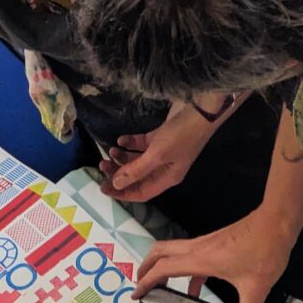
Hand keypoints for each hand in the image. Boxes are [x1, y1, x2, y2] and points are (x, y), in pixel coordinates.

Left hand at [99, 101, 213, 202]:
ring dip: (122, 157)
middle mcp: (165, 168)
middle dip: (119, 173)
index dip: (122, 193)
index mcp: (167, 178)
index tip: (103, 188)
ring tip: (110, 150)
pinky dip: (130, 143)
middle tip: (102, 164)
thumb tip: (116, 184)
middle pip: (137, 176)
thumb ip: (135, 170)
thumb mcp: (156, 155)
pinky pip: (141, 145)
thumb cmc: (181, 135)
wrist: (201, 109)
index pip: (141, 192)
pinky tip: (121, 139)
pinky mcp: (161, 137)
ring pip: (137, 160)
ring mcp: (163, 152)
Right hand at [132, 207, 294, 302]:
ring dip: (161, 267)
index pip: (163, 268)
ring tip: (161, 289)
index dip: (146, 282)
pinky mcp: (212, 244)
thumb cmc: (264, 252)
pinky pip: (188, 257)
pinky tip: (194, 290)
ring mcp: (203, 244)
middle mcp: (196, 249)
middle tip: (141, 286)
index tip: (136, 295)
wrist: (275, 224)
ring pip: (170, 252)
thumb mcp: (257, 289)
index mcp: (200, 259)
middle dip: (145, 268)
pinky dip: (182, 272)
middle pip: (158, 253)